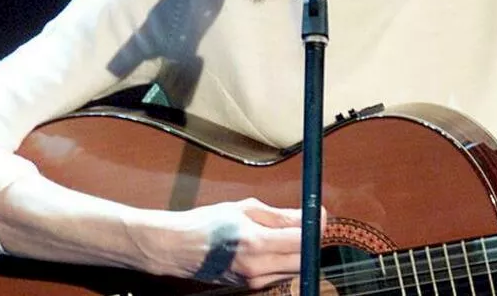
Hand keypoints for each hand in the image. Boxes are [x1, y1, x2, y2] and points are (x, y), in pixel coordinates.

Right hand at [139, 197, 325, 289]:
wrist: (177, 249)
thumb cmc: (208, 223)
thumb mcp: (245, 209)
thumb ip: (279, 216)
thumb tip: (309, 215)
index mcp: (256, 243)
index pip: (302, 240)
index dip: (316, 225)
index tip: (318, 213)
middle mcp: (257, 267)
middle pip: (304, 258)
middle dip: (310, 240)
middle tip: (306, 222)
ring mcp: (254, 281)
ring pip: (293, 268)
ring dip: (297, 251)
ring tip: (283, 232)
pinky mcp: (250, 287)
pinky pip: (279, 274)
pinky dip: (283, 260)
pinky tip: (270, 246)